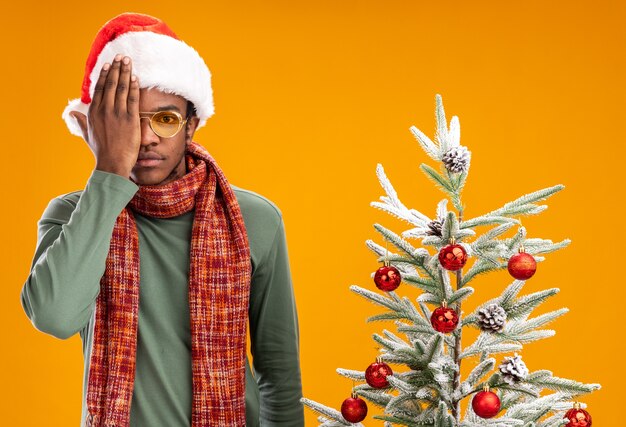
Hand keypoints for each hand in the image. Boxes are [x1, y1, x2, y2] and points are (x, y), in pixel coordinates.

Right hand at [71, 54, 140, 177]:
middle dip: (117, 68)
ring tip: (128, 61)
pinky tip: (136, 78)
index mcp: (93, 112)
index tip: (109, 64)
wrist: (112, 164)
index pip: (100, 88)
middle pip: (111, 84)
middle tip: (122, 56)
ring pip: (121, 88)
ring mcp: (117, 114)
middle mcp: (104, 110)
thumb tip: (72, 114)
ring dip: (125, 72)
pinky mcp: (130, 120)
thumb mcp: (88, 134)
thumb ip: (81, 121)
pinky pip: (132, 99)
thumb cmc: (101, 151)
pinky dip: (134, 87)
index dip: (105, 75)